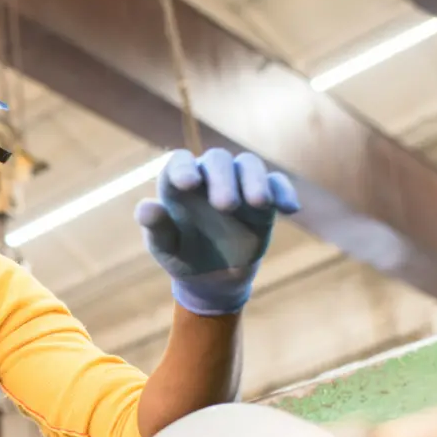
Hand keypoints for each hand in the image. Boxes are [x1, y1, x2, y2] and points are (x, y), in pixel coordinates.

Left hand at [134, 149, 300, 315]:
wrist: (212, 277)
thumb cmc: (182, 256)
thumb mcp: (165, 248)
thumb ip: (156, 228)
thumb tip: (147, 208)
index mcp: (178, 185)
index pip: (179, 161)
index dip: (183, 168)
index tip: (188, 184)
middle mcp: (209, 177)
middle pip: (217, 160)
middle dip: (222, 179)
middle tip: (225, 206)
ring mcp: (238, 184)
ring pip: (248, 165)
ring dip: (255, 180)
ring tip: (258, 204)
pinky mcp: (263, 199)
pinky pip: (277, 185)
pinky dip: (283, 192)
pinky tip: (290, 209)